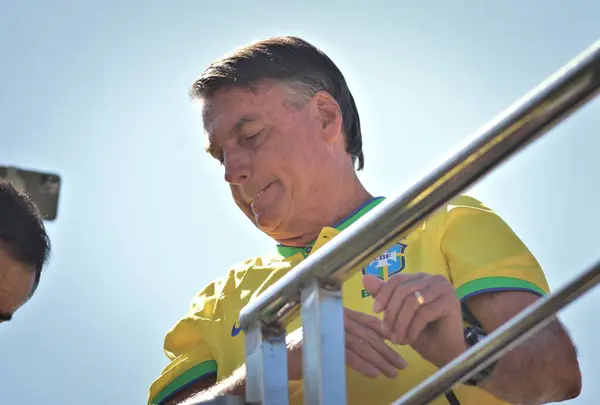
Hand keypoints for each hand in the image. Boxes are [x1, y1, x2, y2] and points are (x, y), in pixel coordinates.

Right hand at [285, 308, 406, 379]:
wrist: (284, 356)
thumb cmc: (308, 347)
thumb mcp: (333, 335)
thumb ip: (353, 332)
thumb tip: (380, 337)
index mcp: (340, 313)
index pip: (368, 322)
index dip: (386, 334)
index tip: (400, 345)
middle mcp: (338, 318)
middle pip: (368, 336)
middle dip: (387, 352)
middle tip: (402, 364)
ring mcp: (331, 330)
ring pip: (362, 346)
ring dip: (380, 361)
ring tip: (392, 372)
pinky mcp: (325, 345)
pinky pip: (349, 356)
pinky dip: (363, 365)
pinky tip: (375, 374)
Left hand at [362, 273, 466, 367]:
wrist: (446, 353)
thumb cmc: (422, 333)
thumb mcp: (398, 314)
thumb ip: (384, 296)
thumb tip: (365, 278)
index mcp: (420, 278)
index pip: (397, 280)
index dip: (383, 294)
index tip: (375, 311)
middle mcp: (433, 279)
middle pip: (403, 290)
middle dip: (391, 313)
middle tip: (386, 333)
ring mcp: (444, 289)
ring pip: (412, 302)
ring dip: (400, 323)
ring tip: (396, 339)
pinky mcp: (451, 302)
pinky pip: (423, 314)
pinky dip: (412, 329)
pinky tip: (409, 340)